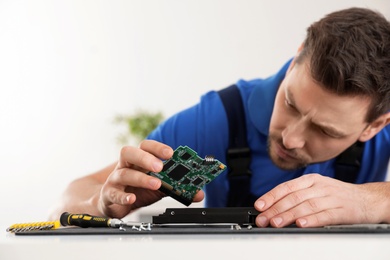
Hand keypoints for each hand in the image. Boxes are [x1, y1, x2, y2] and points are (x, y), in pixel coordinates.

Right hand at [97, 140, 203, 218]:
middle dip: (145, 158)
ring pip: (123, 173)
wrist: (113, 204)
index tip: (171, 153)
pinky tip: (132, 198)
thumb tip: (198, 193)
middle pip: (129, 152)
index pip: (145, 146)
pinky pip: (113, 193)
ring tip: (156, 184)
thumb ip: (176, 188)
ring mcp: (115, 180)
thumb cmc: (137, 190)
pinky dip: (123, 196)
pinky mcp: (109, 195)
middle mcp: (126, 166)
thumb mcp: (158, 188)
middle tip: (160, 166)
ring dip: (141, 178)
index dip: (157, 148)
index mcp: (138, 161)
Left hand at [254, 173, 388, 227]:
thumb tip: (273, 207)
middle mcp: (319, 187)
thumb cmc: (337, 195)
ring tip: (276, 222)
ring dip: (289, 215)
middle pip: (293, 197)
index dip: (271, 196)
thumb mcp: (316, 189)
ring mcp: (331, 198)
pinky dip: (312, 220)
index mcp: (311, 180)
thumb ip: (297, 196)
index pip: (286, 187)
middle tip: (263, 219)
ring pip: (306, 206)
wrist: (367, 199)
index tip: (259, 205)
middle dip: (275, 209)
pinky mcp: (342, 211)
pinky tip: (301, 224)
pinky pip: (325, 215)